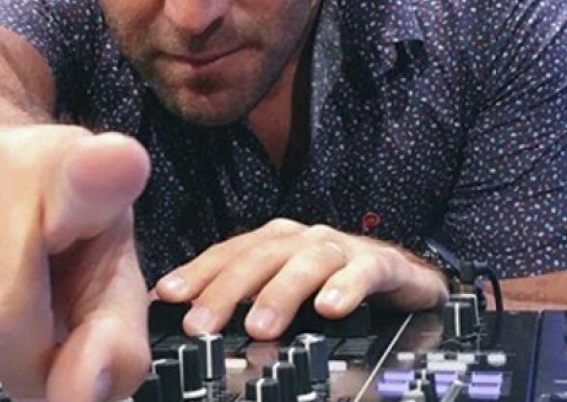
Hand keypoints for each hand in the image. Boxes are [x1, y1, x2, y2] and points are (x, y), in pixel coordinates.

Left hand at [152, 219, 448, 340]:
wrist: (399, 275)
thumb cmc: (331, 283)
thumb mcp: (280, 290)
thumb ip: (242, 300)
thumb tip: (190, 322)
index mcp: (271, 242)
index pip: (226, 253)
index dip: (196, 273)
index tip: (167, 296)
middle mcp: (301, 239)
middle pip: (258, 259)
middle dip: (226, 291)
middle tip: (202, 325)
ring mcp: (340, 249)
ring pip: (305, 264)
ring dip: (280, 295)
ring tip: (259, 328)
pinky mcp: (380, 264)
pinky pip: (362, 273)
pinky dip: (345, 289)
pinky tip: (330, 310)